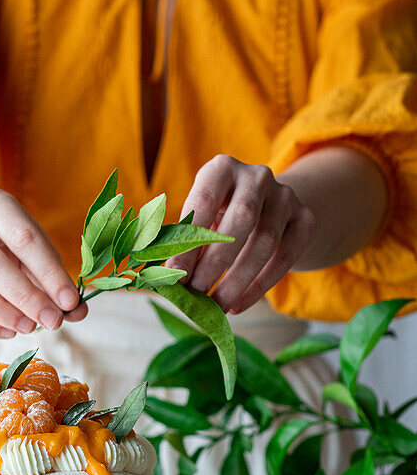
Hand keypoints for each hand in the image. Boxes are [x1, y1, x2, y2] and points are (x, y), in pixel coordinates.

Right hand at [0, 186, 85, 337]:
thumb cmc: (2, 245)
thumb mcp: (30, 249)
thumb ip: (53, 278)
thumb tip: (78, 311)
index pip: (24, 238)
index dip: (50, 273)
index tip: (70, 302)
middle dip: (26, 297)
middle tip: (52, 321)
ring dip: (1, 313)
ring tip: (28, 328)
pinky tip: (5, 332)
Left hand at [169, 155, 315, 313]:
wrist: (269, 207)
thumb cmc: (220, 216)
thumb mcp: (200, 219)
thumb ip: (185, 241)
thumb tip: (168, 276)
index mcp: (222, 169)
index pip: (205, 201)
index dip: (189, 240)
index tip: (175, 274)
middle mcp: (257, 176)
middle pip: (241, 219)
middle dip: (215, 261)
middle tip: (196, 292)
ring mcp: (285, 196)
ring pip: (264, 242)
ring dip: (237, 280)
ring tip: (215, 305)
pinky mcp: (305, 219)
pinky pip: (285, 257)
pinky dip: (259, 286)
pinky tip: (238, 305)